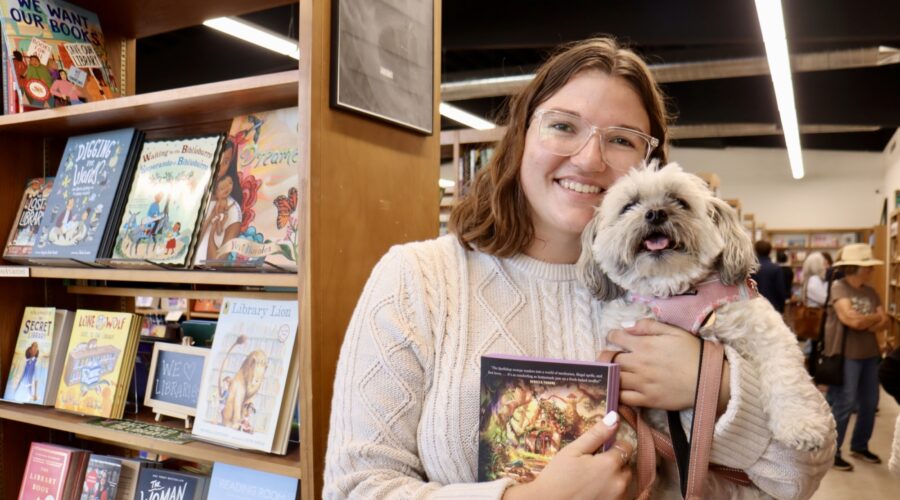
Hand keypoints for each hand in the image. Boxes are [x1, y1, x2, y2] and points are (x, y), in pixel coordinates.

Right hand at [503, 412, 631, 499]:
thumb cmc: (557, 477)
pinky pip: (623, 496)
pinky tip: (596, 491)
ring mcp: (619, 498)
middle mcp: (620, 482)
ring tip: (594, 480)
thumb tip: (614, 416)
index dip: (614, 445)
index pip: (626, 447)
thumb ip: (596, 434)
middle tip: (594, 466)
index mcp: (610, 464)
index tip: (600, 450)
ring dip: (616, 478)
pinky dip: (614, 492)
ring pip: (626, 482)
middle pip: (627, 465)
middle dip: (616, 462)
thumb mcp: (573, 451)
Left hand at [608, 319, 729, 412]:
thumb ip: (648, 326)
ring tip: (609, 372)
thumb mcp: (673, 331)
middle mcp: (639, 364)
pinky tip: (615, 390)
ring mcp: (641, 383)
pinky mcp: (647, 400)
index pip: (615, 337)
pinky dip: (616, 393)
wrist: (709, 379)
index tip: (614, 338)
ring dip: (608, 374)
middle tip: (608, 357)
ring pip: (613, 378)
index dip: (612, 336)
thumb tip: (625, 325)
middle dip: (605, 356)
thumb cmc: (693, 353)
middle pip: (609, 358)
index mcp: (644, 345)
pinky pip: (623, 398)